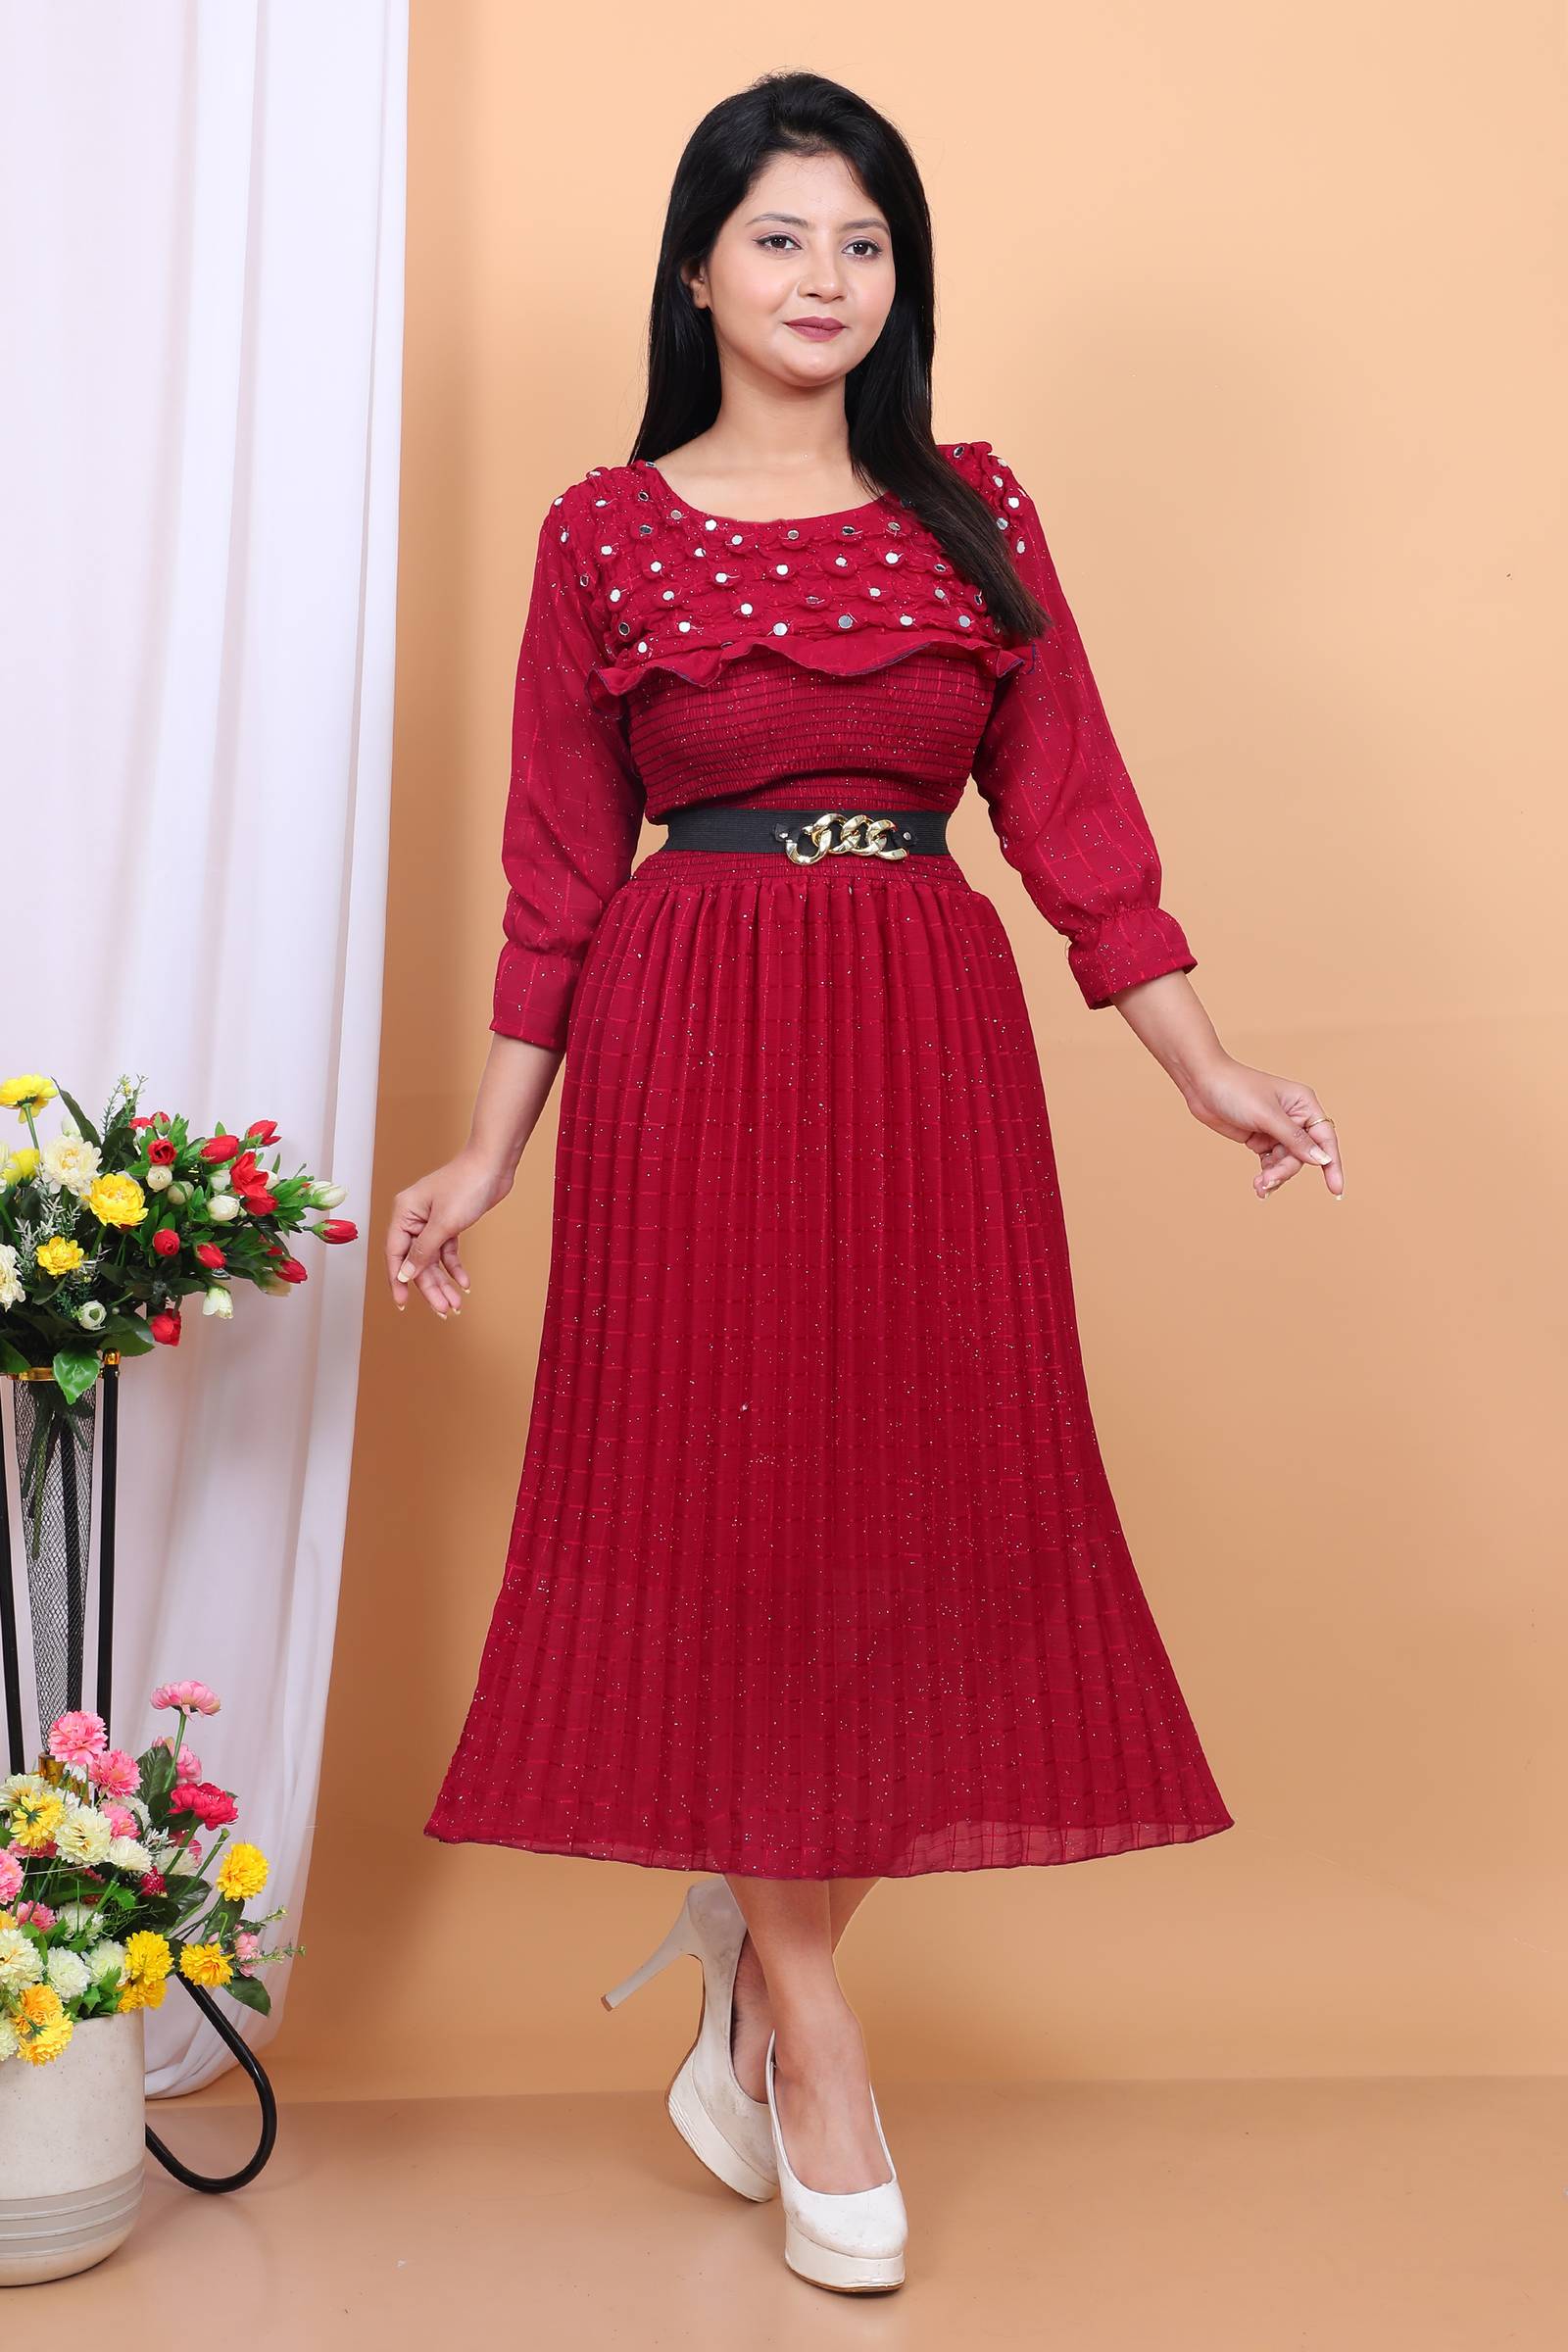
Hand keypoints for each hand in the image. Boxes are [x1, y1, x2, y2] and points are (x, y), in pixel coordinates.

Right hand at [385, 1149, 514, 1316]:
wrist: (494, 1164)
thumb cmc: (467, 1184)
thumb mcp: (444, 1223)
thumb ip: (423, 1251)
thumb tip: (405, 1273)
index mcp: (404, 1213)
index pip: (395, 1253)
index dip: (398, 1280)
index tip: (402, 1303)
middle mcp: (414, 1217)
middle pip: (416, 1260)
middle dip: (429, 1287)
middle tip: (443, 1310)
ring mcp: (432, 1220)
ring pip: (432, 1258)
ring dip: (443, 1281)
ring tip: (455, 1304)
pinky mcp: (450, 1222)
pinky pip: (447, 1250)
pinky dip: (455, 1267)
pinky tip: (463, 1283)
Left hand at [1183, 1056, 1344, 1200]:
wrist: (1201, 1083)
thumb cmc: (1236, 1089)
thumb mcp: (1267, 1116)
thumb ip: (1295, 1139)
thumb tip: (1321, 1159)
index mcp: (1304, 1104)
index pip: (1325, 1138)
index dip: (1332, 1164)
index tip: (1336, 1189)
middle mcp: (1294, 1118)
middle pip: (1303, 1155)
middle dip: (1287, 1170)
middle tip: (1268, 1181)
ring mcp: (1276, 1129)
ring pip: (1286, 1162)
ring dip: (1275, 1175)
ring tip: (1260, 1186)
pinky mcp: (1260, 1139)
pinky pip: (1271, 1162)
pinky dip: (1266, 1174)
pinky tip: (1258, 1185)